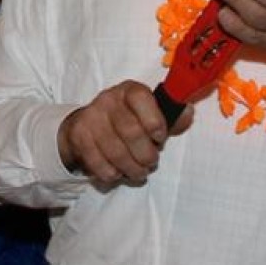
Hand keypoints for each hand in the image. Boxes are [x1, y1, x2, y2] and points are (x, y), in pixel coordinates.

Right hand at [57, 80, 175, 185]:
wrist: (89, 123)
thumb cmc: (130, 119)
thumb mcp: (151, 114)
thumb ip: (171, 117)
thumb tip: (186, 113)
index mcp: (130, 91)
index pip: (141, 98)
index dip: (154, 121)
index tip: (160, 138)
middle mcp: (108, 100)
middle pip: (130, 131)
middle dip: (146, 154)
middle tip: (151, 162)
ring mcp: (91, 117)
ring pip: (116, 152)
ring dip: (132, 169)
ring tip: (139, 172)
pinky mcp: (79, 136)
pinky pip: (98, 163)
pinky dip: (112, 173)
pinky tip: (118, 171)